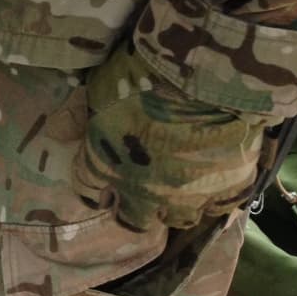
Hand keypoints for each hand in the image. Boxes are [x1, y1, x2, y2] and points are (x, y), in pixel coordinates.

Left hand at [71, 46, 268, 230]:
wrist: (200, 76)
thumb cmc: (137, 74)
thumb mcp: (98, 88)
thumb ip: (87, 113)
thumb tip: (69, 124)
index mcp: (103, 167)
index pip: (88, 191)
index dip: (93, 188)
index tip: (100, 182)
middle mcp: (142, 191)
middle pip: (133, 220)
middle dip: (133, 209)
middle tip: (139, 193)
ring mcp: (186, 196)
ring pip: (178, 218)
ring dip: (174, 206)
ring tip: (178, 189)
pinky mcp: (226, 189)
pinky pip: (220, 206)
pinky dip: (215, 196)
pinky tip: (213, 182)